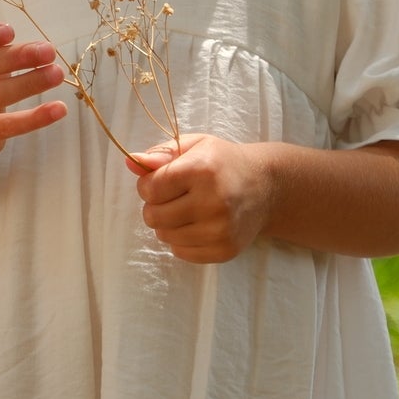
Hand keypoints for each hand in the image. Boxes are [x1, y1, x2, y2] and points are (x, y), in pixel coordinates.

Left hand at [127, 133, 273, 262]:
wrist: (266, 187)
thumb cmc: (224, 162)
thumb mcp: (195, 146)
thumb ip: (161, 153)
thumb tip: (132, 161)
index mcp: (203, 170)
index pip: (150, 189)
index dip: (148, 185)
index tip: (160, 181)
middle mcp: (212, 202)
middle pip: (153, 216)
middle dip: (155, 206)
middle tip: (174, 197)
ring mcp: (220, 230)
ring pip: (164, 236)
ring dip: (168, 224)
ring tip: (187, 210)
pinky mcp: (224, 250)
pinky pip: (180, 252)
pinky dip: (182, 240)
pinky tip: (198, 225)